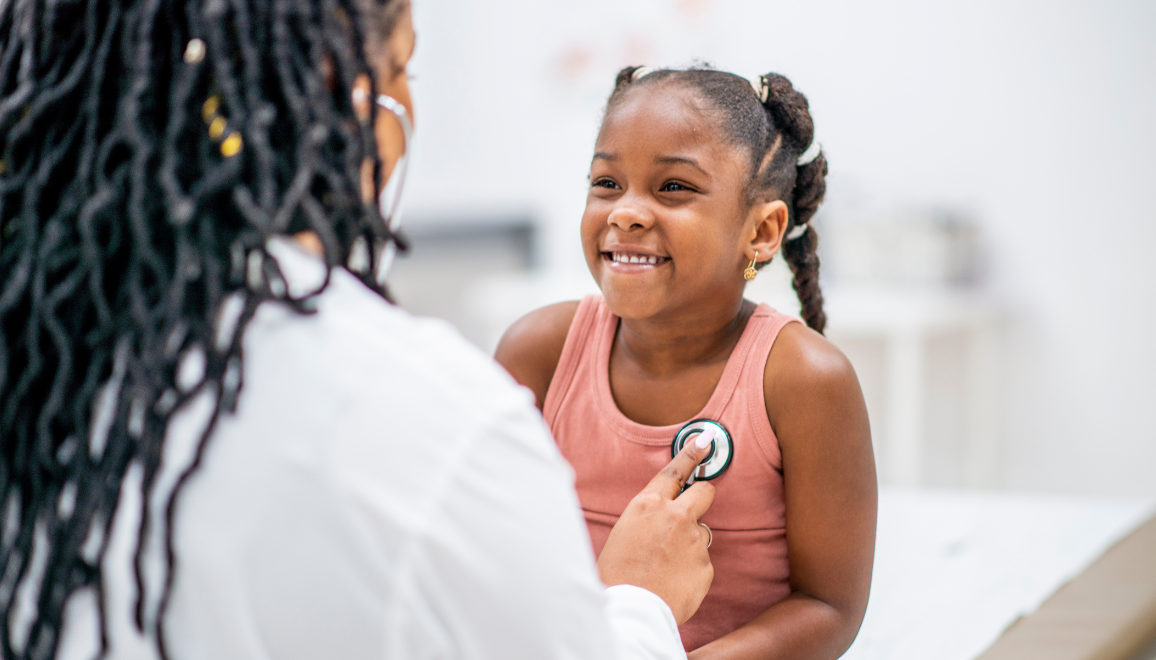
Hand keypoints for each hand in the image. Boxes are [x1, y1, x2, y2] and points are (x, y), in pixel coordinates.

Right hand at [598, 439, 716, 623]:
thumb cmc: (616, 574)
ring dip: (690, 542)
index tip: (705, 442)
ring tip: (667, 565)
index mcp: (648, 505)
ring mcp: (695, 541)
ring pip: (702, 532)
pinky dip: (691, 569)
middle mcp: (676, 517)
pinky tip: (673, 582)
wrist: (629, 610)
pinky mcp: (707, 565)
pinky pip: (702, 561)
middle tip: (694, 508)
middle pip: (705, 491)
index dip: (692, 454)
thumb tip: (660, 520)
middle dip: (702, 495)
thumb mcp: (623, 533)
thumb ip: (648, 519)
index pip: (675, 470)